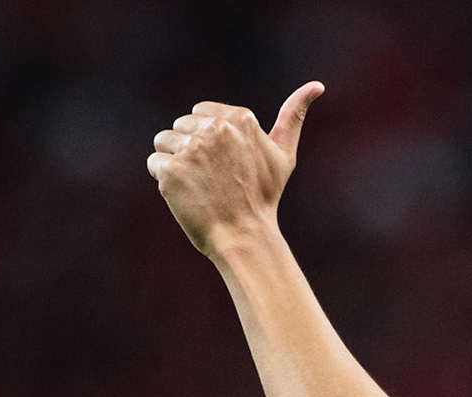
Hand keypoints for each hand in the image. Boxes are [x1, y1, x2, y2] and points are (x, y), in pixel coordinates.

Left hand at [147, 82, 323, 255]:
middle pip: (181, 125)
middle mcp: (216, 128)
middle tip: (213, 179)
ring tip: (198, 185)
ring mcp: (192, 148)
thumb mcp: (283, 155)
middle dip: (190, 149)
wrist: (246, 236)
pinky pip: (155, 163)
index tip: (224, 163)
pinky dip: (165, 179)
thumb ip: (293, 117)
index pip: (201, 113)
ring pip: (164, 141)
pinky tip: (186, 194)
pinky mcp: (172, 168)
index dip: (207, 139)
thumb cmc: (264, 197)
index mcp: (241, 118)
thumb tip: (317, 85)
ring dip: (175, 162)